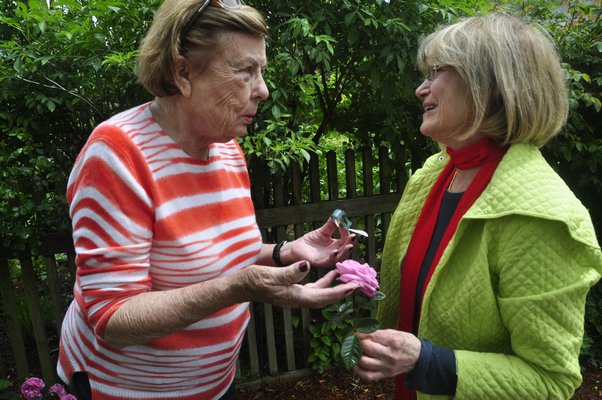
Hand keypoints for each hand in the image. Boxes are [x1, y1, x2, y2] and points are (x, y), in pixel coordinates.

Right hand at [237, 261, 357, 308]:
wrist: (240, 287)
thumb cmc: (254, 280)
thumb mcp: (272, 275)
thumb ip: (290, 272)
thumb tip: (307, 266)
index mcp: (296, 297)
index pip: (324, 296)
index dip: (340, 292)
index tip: (355, 286)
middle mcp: (298, 299)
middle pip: (326, 298)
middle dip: (342, 291)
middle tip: (358, 283)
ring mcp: (295, 296)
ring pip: (321, 294)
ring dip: (335, 287)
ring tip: (347, 278)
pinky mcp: (291, 291)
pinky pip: (313, 289)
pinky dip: (324, 283)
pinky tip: (329, 275)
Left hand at [284, 218, 354, 266]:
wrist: (297, 247)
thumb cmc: (310, 241)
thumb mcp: (323, 231)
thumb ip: (331, 224)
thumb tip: (339, 215)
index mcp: (336, 245)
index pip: (346, 239)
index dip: (347, 232)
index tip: (344, 224)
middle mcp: (334, 253)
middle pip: (346, 249)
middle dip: (351, 243)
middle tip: (353, 236)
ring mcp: (327, 258)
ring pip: (340, 257)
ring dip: (345, 252)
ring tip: (350, 245)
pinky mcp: (319, 262)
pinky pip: (328, 261)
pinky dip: (332, 257)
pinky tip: (334, 252)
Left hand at [353, 329, 420, 380]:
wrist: (419, 358)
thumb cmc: (406, 342)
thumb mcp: (397, 333)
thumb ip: (380, 332)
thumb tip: (362, 331)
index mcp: (394, 341)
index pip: (372, 336)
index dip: (360, 333)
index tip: (355, 332)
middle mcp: (390, 355)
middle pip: (366, 347)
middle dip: (357, 341)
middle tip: (354, 339)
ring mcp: (387, 366)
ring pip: (364, 362)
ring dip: (355, 354)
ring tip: (354, 350)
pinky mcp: (385, 374)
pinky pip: (368, 376)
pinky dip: (358, 370)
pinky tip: (356, 364)